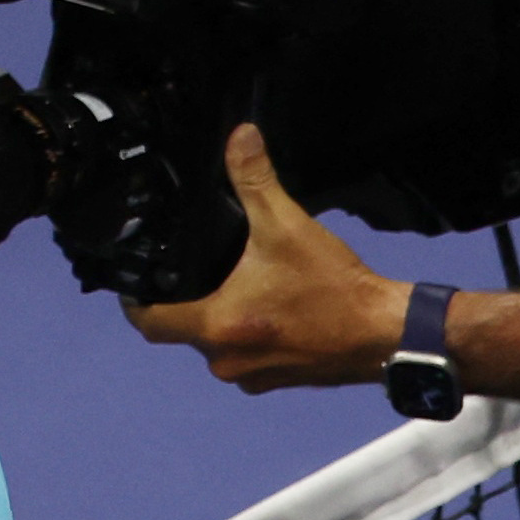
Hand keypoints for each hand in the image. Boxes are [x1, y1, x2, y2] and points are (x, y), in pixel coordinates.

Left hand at [125, 125, 405, 392]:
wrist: (384, 332)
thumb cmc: (335, 288)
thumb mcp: (288, 226)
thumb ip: (256, 181)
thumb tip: (240, 138)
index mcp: (215, 326)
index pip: (148, 323)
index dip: (134, 302)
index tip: (137, 283)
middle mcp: (223, 360)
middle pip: (180, 332)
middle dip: (184, 303)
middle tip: (194, 272)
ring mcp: (248, 376)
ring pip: (212, 345)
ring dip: (217, 318)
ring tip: (234, 285)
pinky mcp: (272, 381)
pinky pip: (242, 358)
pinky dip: (246, 334)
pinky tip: (265, 309)